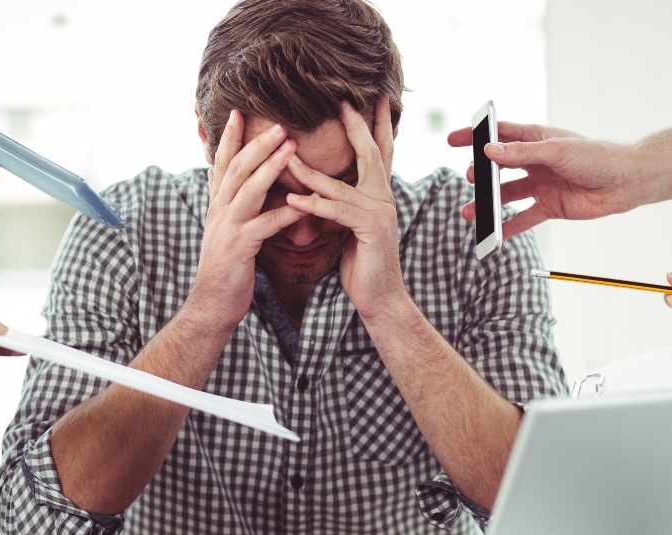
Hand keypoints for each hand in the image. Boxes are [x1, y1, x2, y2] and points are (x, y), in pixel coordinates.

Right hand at [189, 110, 305, 329]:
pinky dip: (285, 213)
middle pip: (237, 168)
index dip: (230, 137)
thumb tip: (250, 189)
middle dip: (257, 143)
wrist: (211, 304)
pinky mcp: (239, 247)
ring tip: (292, 147)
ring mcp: (227, 228)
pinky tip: (304, 204)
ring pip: (249, 189)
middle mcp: (219, 211)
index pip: (222, 163)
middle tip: (279, 122)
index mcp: (217, 205)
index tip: (239, 112)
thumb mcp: (229, 231)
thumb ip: (238, 209)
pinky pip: (265, 225)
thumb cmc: (227, 269)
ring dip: (271, 166)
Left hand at [285, 98, 406, 320]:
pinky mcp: (370, 230)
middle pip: (371, 153)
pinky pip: (337, 211)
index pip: (378, 152)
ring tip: (287, 156)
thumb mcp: (349, 227)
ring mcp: (380, 213)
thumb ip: (340, 204)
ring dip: (311, 171)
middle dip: (357, 126)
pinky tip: (293, 199)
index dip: (374, 124)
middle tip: (342, 101)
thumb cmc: (361, 263)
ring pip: (342, 184)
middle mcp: (384, 198)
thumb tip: (320, 187)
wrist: (379, 298)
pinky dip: (313, 205)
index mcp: (379, 194)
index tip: (369, 98)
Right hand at [446, 122, 645, 238]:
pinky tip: (493, 235)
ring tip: (470, 213)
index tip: (453, 141)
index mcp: (536, 139)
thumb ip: (521, 153)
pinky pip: (523, 218)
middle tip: (470, 179)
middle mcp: (535, 162)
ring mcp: (541, 185)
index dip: (475, 137)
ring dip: (488, 204)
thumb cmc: (597, 157)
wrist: (625, 182)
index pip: (499, 135)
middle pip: (498, 168)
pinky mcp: (549, 207)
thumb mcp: (556, 151)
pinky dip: (508, 227)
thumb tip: (489, 152)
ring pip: (506, 195)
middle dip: (480, 174)